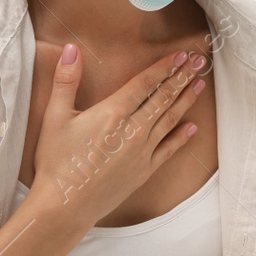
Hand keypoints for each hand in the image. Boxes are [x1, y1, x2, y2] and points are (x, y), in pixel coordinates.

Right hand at [28, 43, 205, 229]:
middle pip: (162, 98)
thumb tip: (70, 49)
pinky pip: (168, 150)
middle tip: (199, 62)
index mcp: (112, 113)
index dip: (164, 67)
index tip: (180, 55)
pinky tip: (192, 127)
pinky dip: (181, 137)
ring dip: (185, 101)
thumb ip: (65, 80)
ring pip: (169, 120)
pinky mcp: (143, 171)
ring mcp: (141, 153)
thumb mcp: (54, 117)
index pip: (145, 83)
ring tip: (200, 86)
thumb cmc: (56, 163)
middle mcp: (133, 131)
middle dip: (182, 78)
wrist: (64, 206)